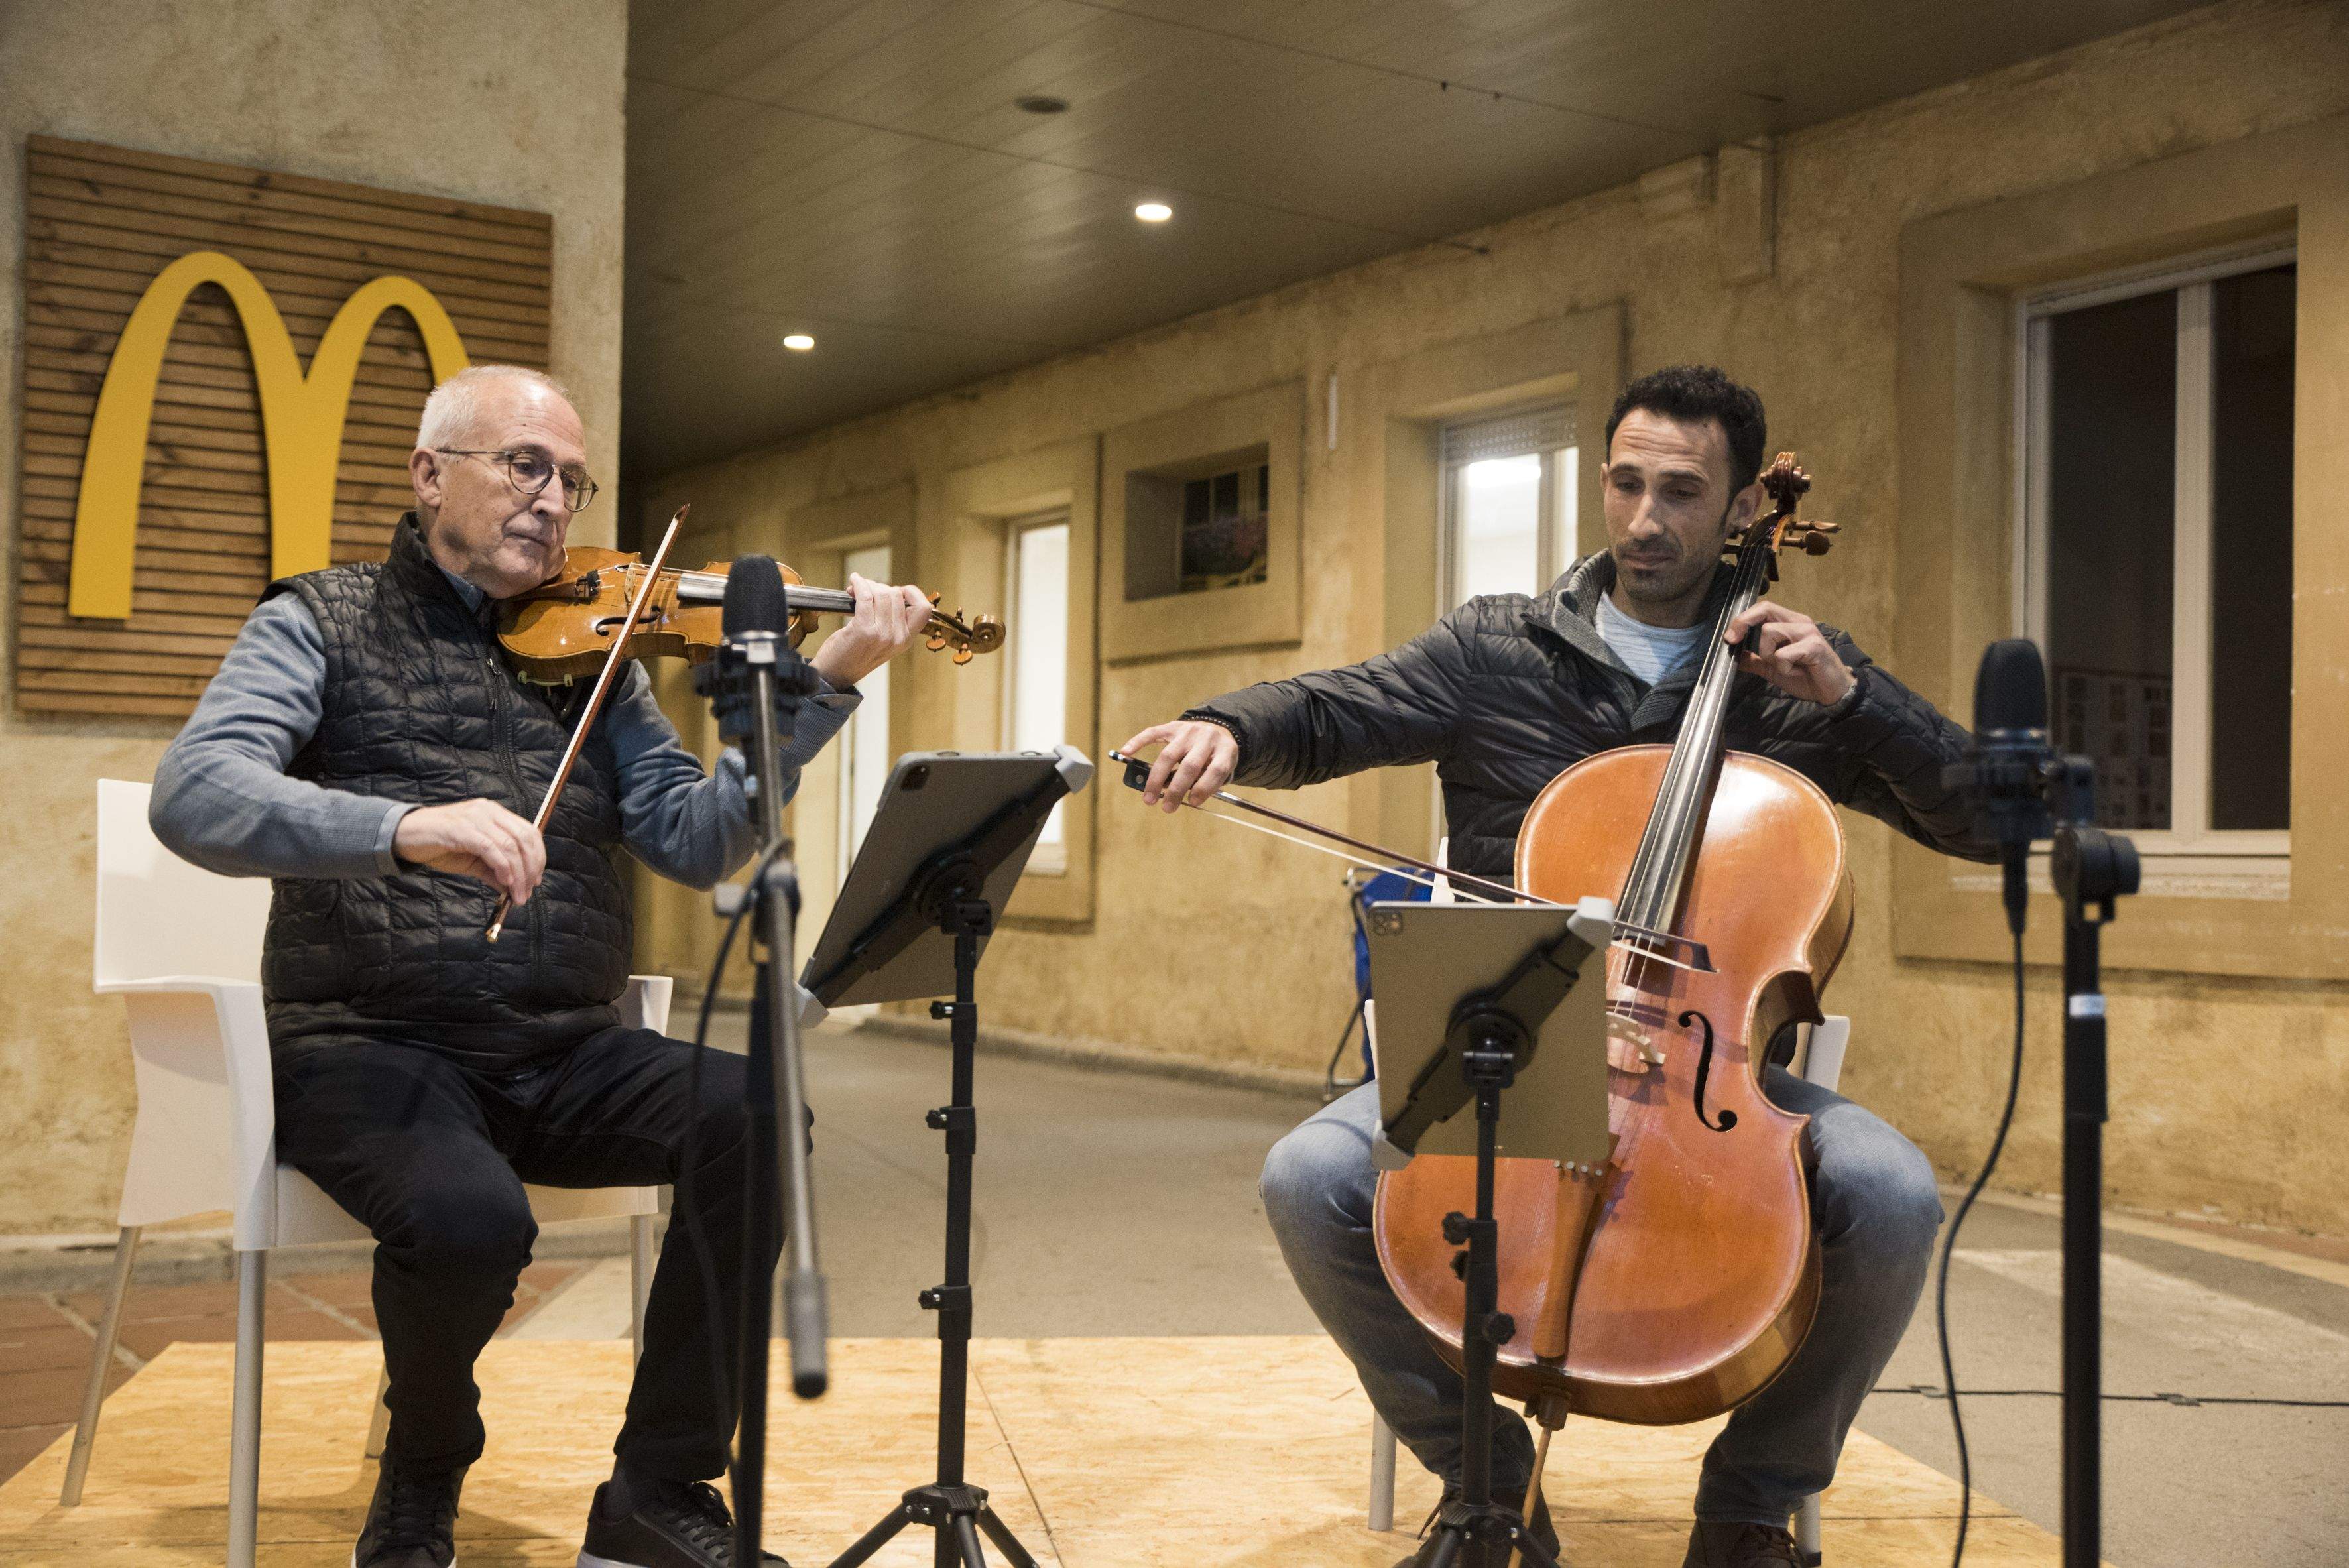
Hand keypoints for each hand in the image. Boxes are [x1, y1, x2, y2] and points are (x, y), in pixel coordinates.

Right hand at [392, 799, 546, 905]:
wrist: (404, 836)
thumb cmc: (439, 846)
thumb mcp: (472, 861)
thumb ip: (494, 871)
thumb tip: (514, 889)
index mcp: (494, 814)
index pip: (528, 832)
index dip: (538, 857)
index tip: (536, 880)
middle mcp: (488, 811)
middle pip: (524, 838)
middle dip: (531, 868)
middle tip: (527, 892)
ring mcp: (474, 817)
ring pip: (510, 845)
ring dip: (518, 874)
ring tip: (517, 895)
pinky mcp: (461, 829)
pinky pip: (490, 848)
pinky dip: (502, 867)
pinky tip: (504, 882)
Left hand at [810, 573, 931, 688]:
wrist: (834, 674)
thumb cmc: (854, 655)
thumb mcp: (883, 642)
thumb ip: (892, 622)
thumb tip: (888, 591)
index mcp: (906, 640)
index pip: (923, 608)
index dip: (911, 594)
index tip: (895, 591)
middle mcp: (898, 638)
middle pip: (897, 595)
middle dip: (879, 586)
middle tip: (865, 590)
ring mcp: (882, 635)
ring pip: (882, 594)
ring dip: (867, 585)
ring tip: (856, 589)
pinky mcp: (863, 630)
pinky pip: (865, 597)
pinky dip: (859, 585)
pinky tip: (854, 582)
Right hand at [1117, 719, 1238, 811]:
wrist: (1218, 729)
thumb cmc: (1217, 756)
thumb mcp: (1223, 769)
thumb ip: (1205, 782)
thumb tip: (1178, 795)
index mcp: (1225, 750)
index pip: (1216, 770)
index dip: (1205, 788)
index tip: (1194, 802)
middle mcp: (1207, 738)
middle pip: (1190, 765)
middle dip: (1177, 789)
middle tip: (1167, 807)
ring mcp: (1188, 731)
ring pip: (1169, 755)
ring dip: (1157, 778)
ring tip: (1149, 797)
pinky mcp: (1173, 727)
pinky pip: (1153, 733)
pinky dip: (1137, 742)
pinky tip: (1126, 752)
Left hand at [1723, 600, 1854, 705]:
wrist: (1832, 692)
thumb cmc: (1805, 676)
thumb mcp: (1773, 668)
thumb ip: (1755, 659)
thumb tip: (1734, 655)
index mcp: (1789, 622)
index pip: (1762, 608)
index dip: (1742, 619)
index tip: (1729, 637)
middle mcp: (1799, 622)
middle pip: (1765, 608)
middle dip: (1743, 623)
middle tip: (1733, 641)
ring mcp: (1807, 633)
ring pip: (1769, 632)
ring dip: (1767, 654)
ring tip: (1782, 666)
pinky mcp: (1814, 647)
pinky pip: (1784, 654)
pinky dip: (1783, 667)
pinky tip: (1796, 672)